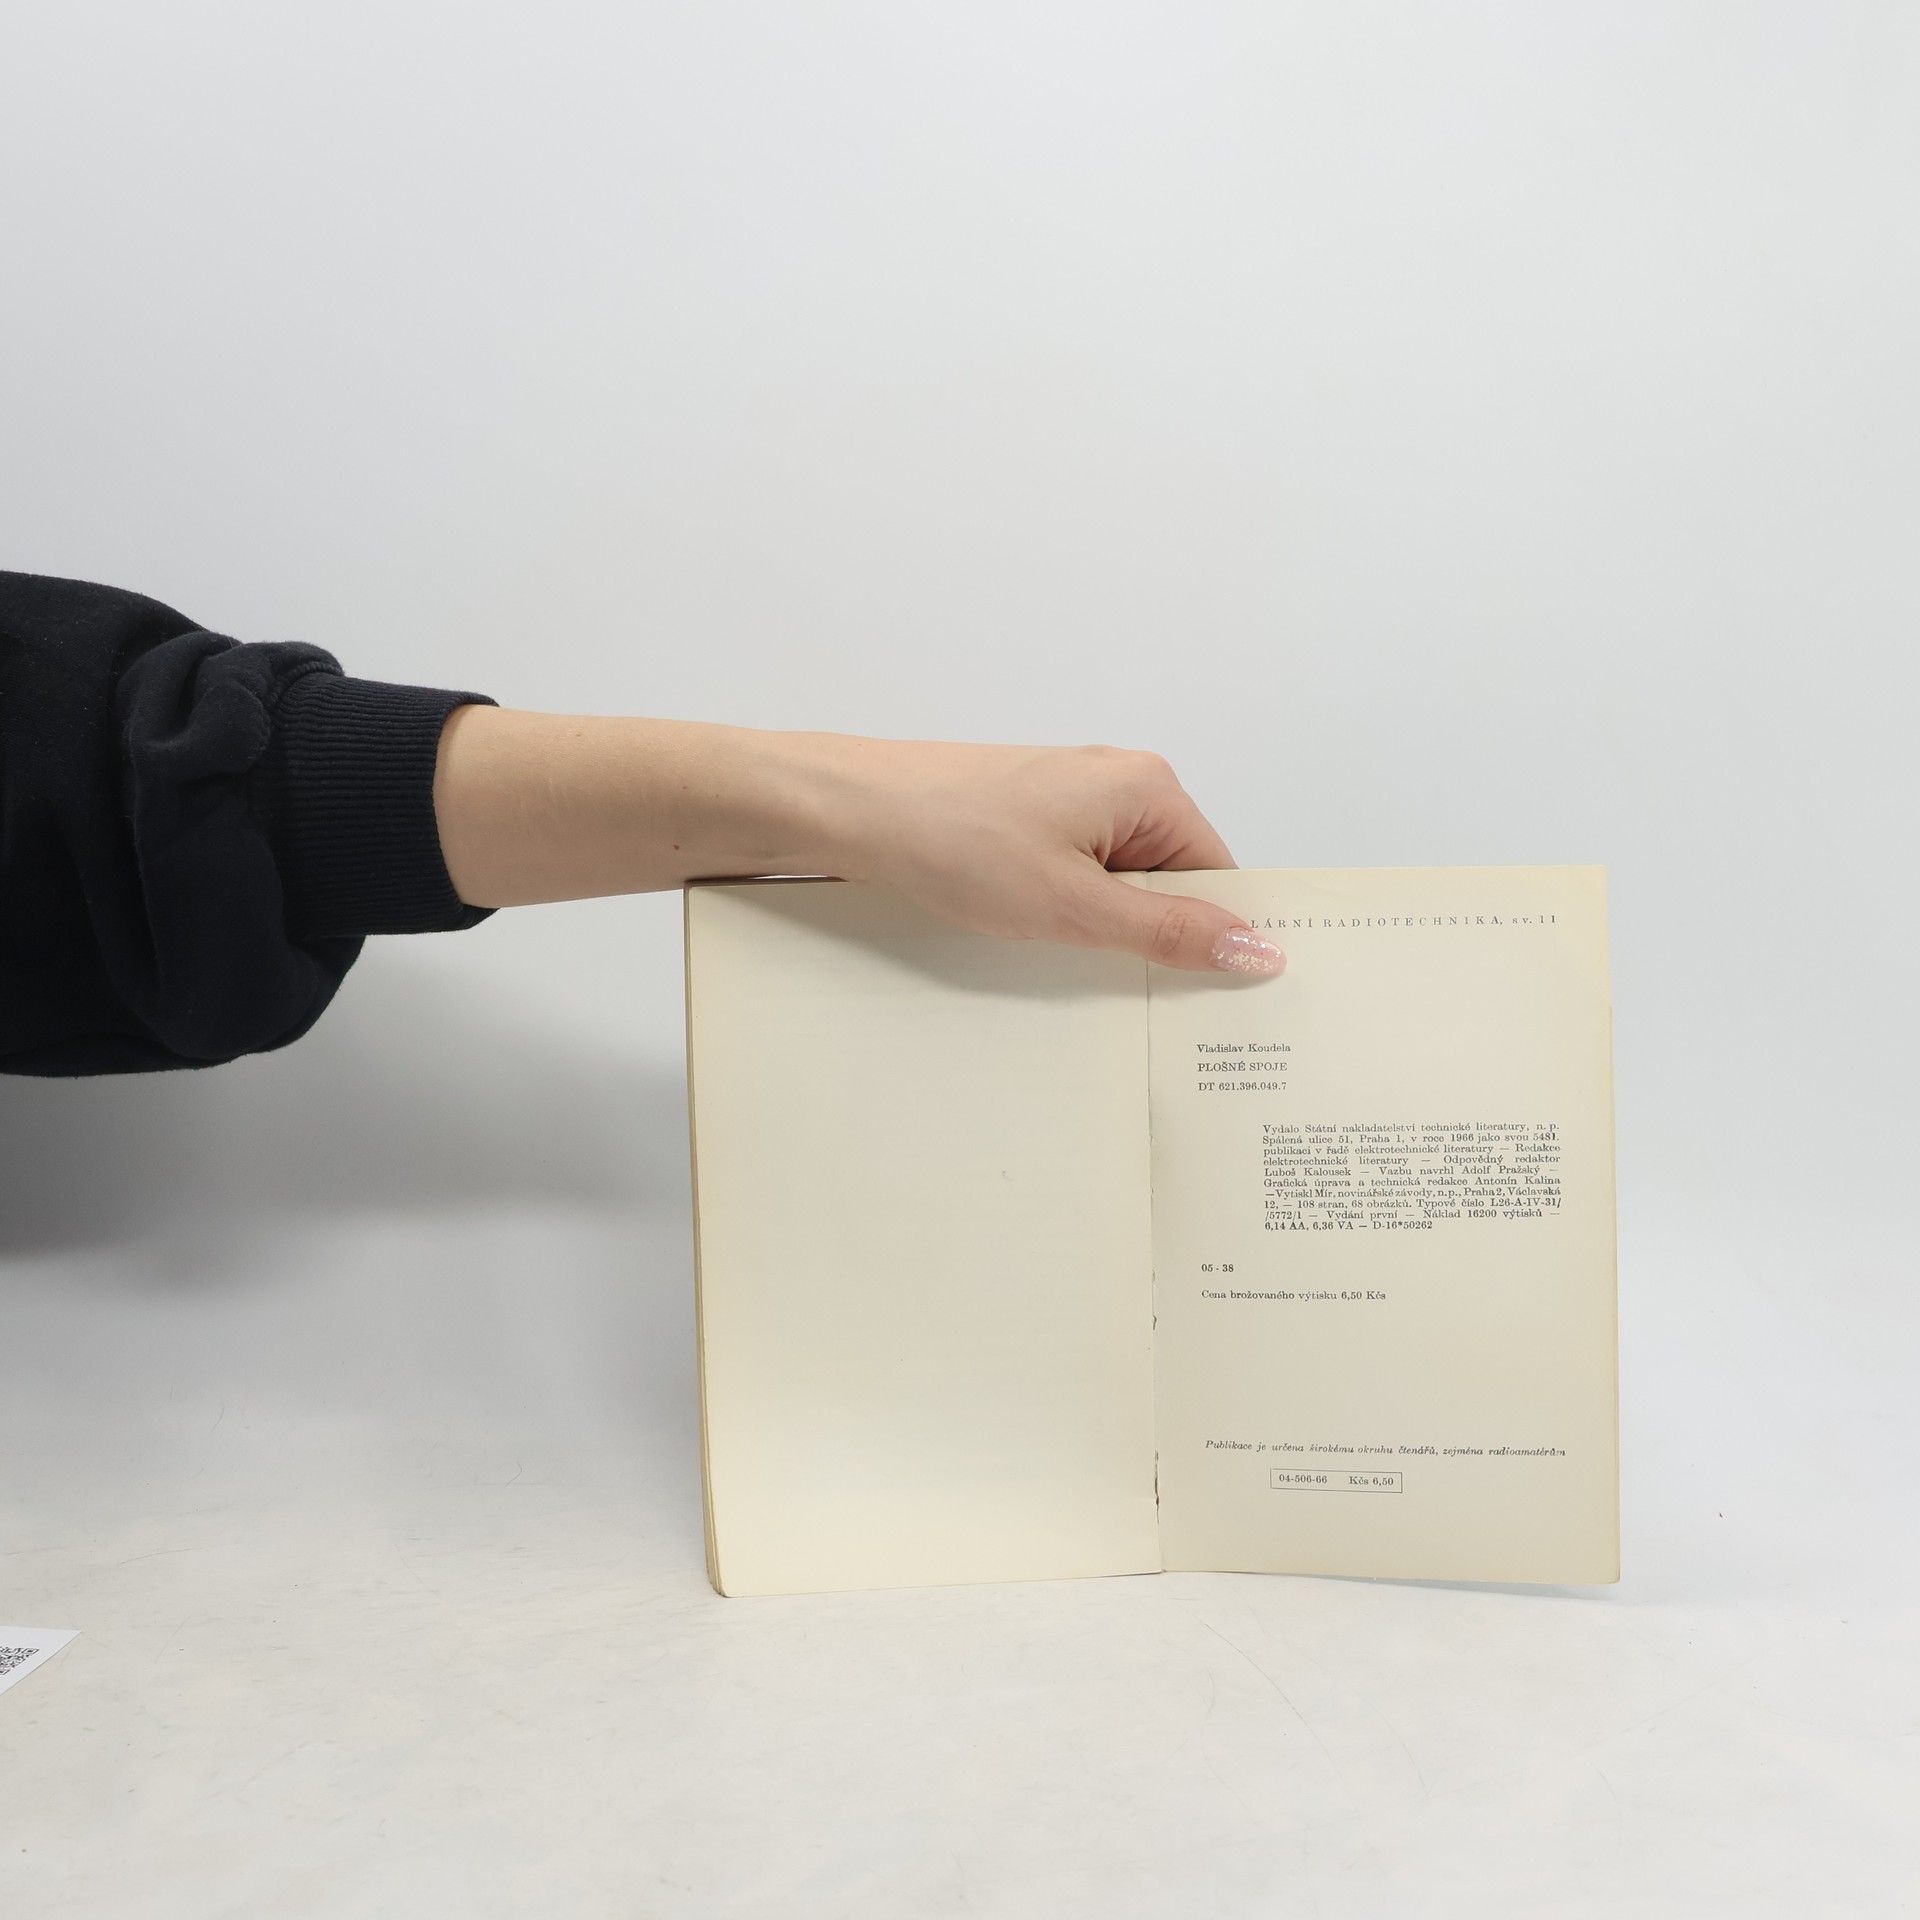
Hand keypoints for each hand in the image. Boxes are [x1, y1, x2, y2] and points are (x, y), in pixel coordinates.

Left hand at [803, 735, 1285, 975]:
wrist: (852, 811)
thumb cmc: (956, 842)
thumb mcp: (1074, 906)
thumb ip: (1169, 932)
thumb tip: (1260, 950)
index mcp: (1149, 788)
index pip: (1219, 877)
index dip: (1215, 939)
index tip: (1209, 1001)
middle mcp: (1119, 783)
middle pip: (1173, 881)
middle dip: (1155, 938)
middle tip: (1132, 995)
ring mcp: (1071, 799)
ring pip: (1120, 883)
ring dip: (1105, 929)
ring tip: (1072, 961)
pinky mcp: (1029, 818)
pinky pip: (1078, 876)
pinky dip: (1068, 912)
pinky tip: (1038, 938)